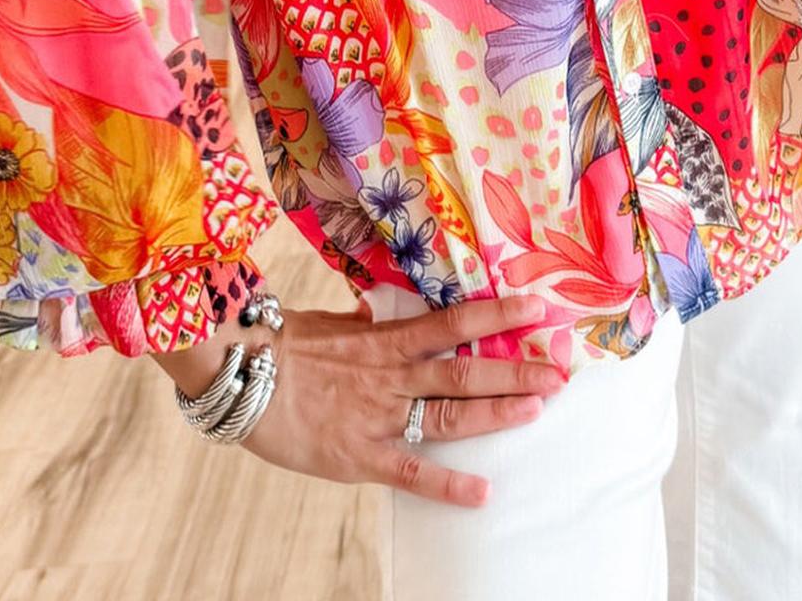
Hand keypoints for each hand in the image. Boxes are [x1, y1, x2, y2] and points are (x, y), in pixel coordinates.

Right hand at [156, 293, 564, 505]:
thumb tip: (381, 307)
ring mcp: (381, 414)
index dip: (498, 314)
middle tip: (561, 370)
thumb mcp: (331, 323)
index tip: (539, 308)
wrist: (240, 376)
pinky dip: (448, 484)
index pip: (455, 320)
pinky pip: (412, 471)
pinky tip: (482, 493)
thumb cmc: (281, 346)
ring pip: (450, 411)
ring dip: (497, 411)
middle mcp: (393, 373)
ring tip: (538, 409)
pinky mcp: (362, 455)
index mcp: (385, 338)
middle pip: (466, 368)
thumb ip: (366, 321)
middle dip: (516, 368)